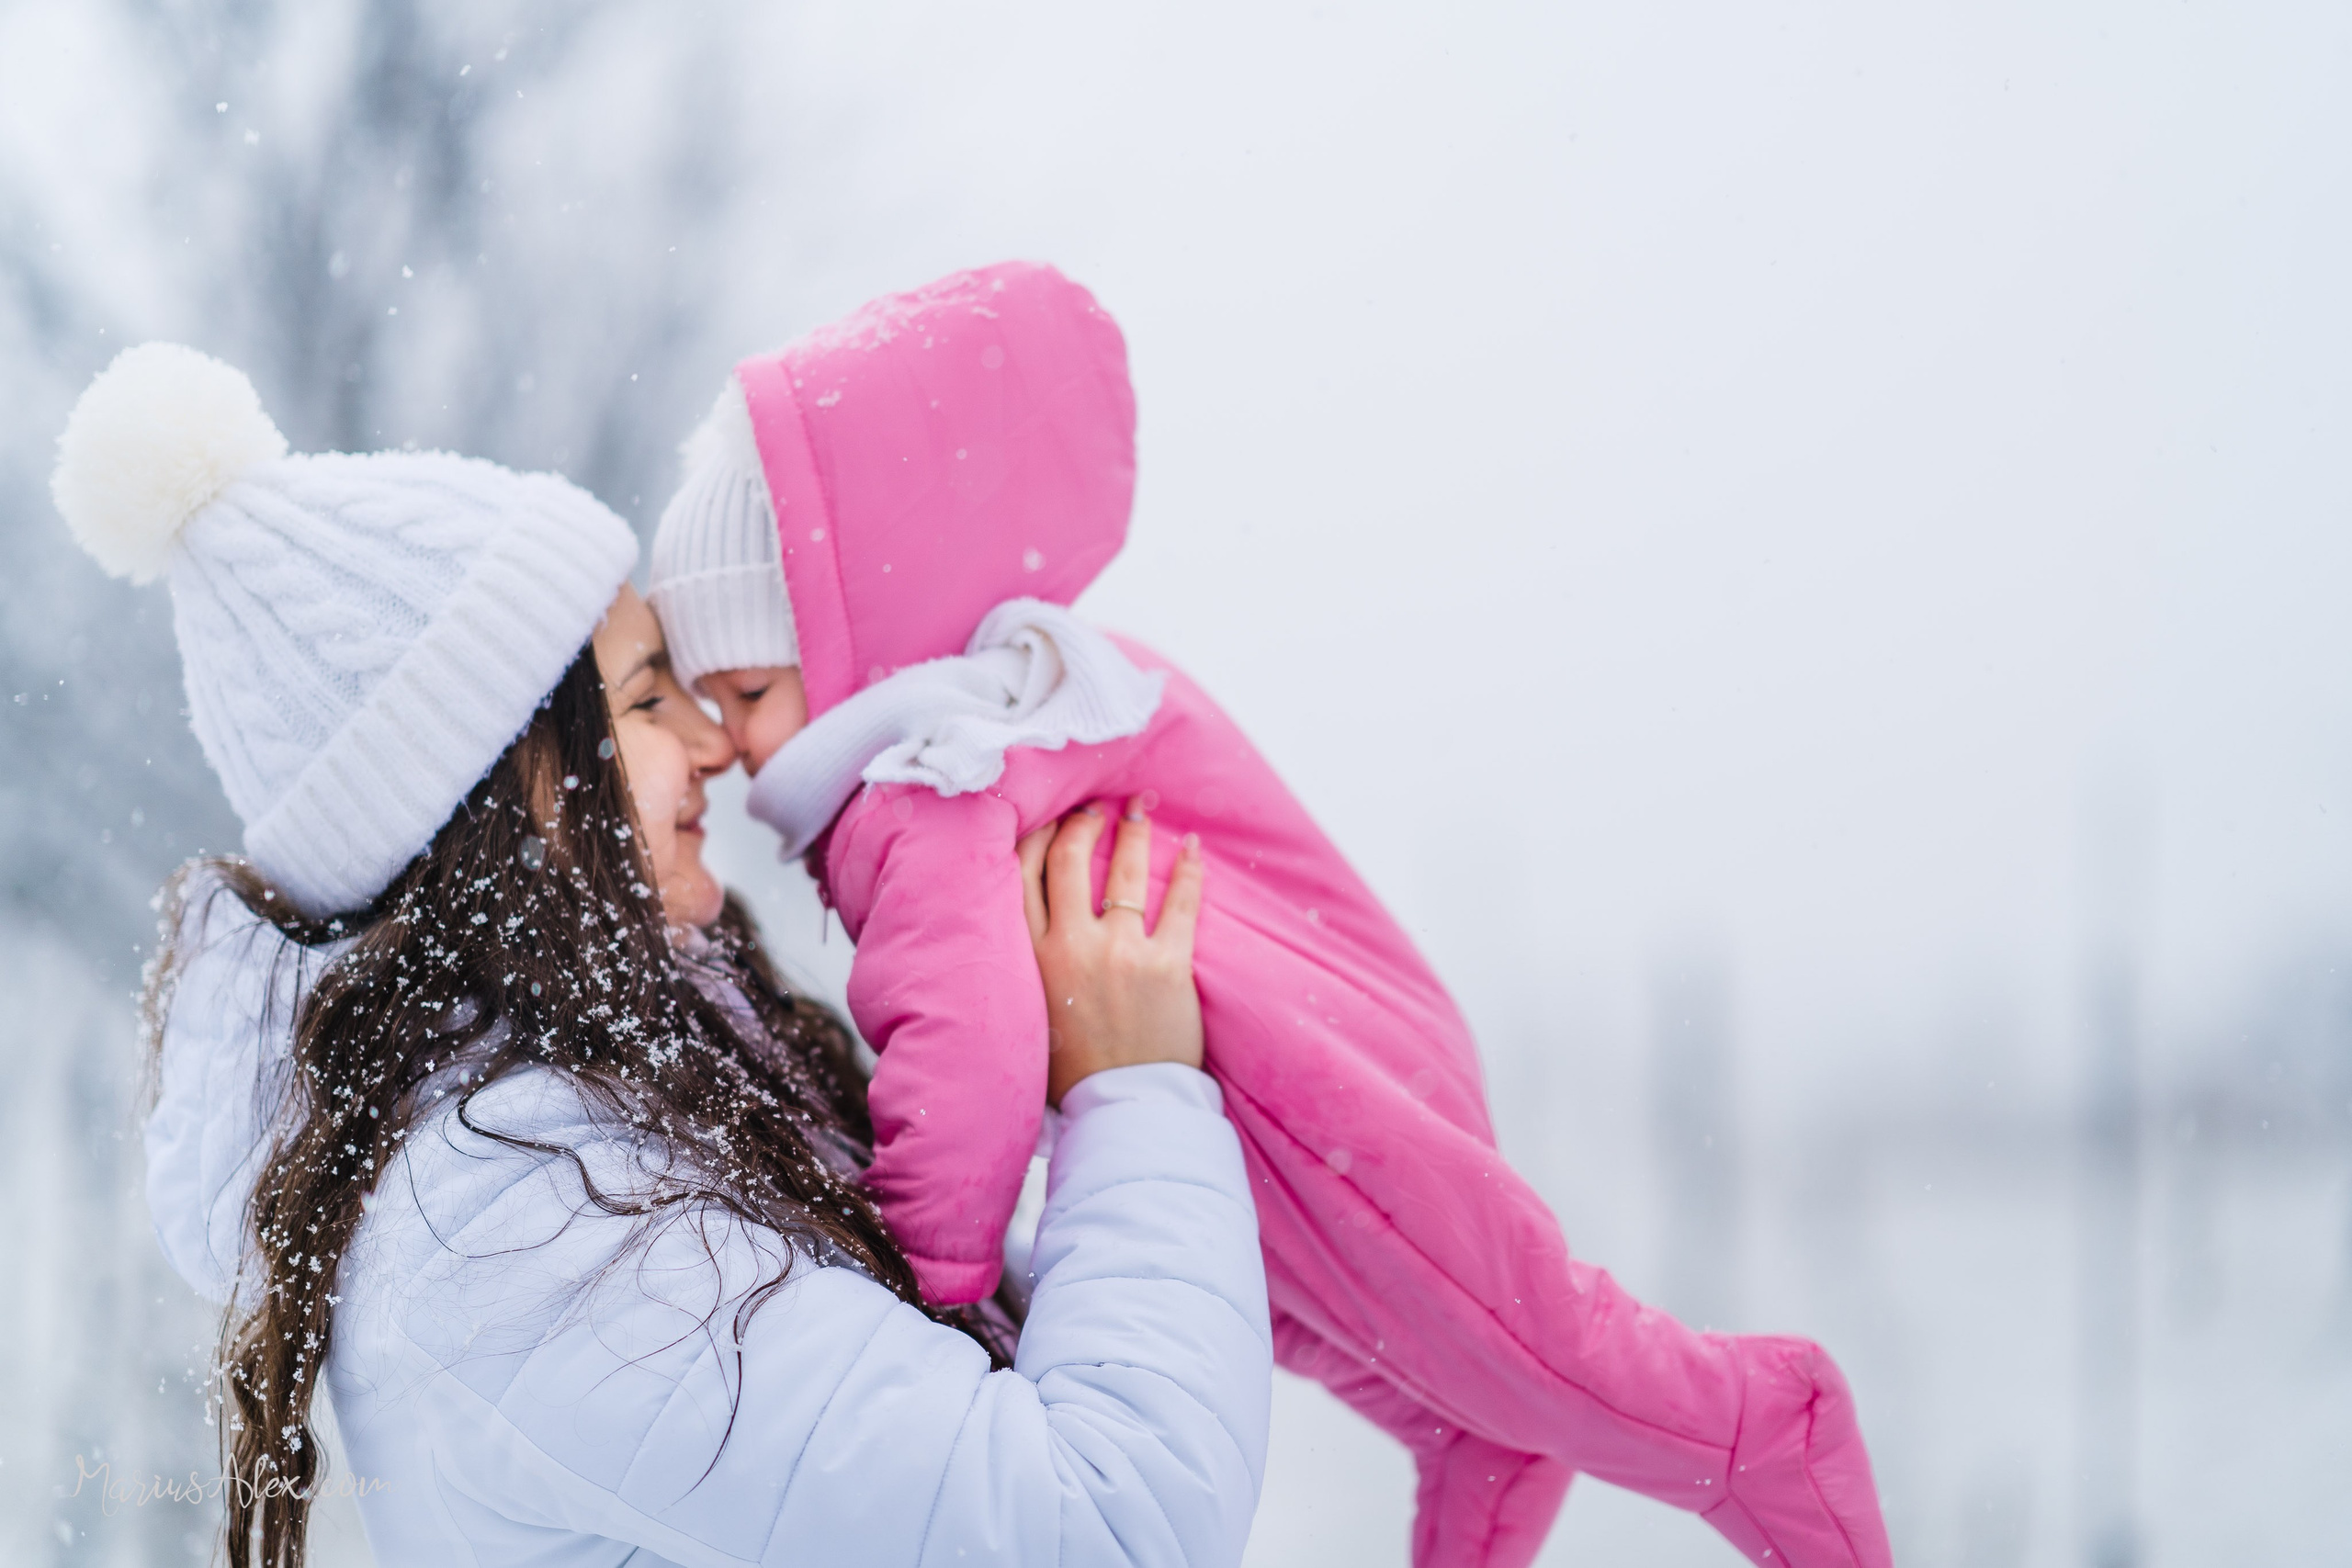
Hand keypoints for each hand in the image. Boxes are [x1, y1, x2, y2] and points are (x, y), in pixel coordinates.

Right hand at [1017, 798, 1205, 1105]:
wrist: (1121, 1110)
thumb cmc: (1074, 1071)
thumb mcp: (1028, 1011)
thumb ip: (1026, 965)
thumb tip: (1025, 927)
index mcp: (1030, 956)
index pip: (1025, 874)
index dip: (1040, 835)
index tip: (1054, 816)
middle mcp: (1070, 945)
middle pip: (1069, 858)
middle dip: (1084, 821)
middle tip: (1099, 806)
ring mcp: (1120, 952)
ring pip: (1123, 870)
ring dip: (1133, 831)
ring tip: (1141, 807)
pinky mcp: (1167, 966)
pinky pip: (1181, 903)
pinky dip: (1189, 870)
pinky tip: (1193, 848)